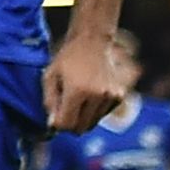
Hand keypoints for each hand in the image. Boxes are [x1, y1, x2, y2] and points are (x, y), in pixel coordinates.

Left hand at [41, 18, 123, 135]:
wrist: (92, 42)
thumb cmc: (66, 59)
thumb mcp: (49, 77)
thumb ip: (49, 102)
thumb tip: (53, 125)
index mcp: (77, 90)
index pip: (67, 123)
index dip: (58, 125)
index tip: (54, 118)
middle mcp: (97, 95)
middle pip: (81, 127)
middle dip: (69, 125)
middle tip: (63, 112)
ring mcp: (111, 97)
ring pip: (93, 123)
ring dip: (82, 118)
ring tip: (75, 99)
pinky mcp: (119, 96)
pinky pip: (102, 115)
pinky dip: (93, 111)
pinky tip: (88, 95)